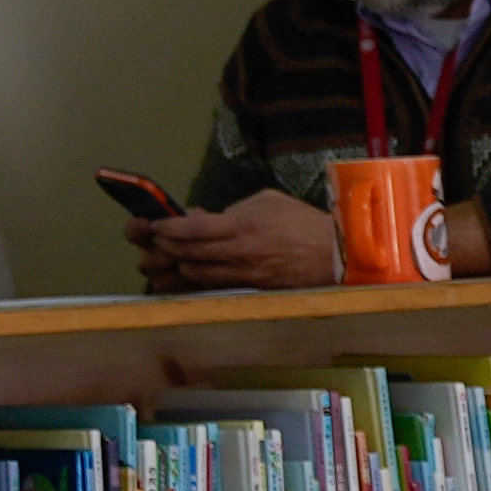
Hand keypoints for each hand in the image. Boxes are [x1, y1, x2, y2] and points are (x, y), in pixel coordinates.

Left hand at [139, 189, 345, 294]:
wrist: (336, 255)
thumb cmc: (304, 222)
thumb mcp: (267, 201)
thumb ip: (234, 208)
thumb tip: (207, 217)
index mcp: (240, 225)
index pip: (190, 228)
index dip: (167, 228)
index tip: (157, 225)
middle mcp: (238, 252)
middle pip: (187, 253)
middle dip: (164, 248)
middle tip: (154, 243)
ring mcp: (244, 274)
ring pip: (196, 274)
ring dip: (177, 267)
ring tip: (167, 261)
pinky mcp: (252, 289)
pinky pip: (214, 286)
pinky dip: (195, 282)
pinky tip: (188, 277)